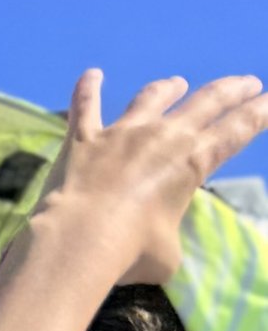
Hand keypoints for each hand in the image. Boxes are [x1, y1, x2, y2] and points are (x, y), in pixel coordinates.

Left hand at [31, 67, 267, 284]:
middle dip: (231, 90)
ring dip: (167, 88)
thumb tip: (158, 244)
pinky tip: (91, 74)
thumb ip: (168, 238)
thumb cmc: (131, 253)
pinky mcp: (85, 138)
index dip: (259, 113)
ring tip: (176, 83)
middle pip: (206, 101)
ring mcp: (124, 132)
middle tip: (246, 82)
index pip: (237, 130)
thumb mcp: (166, 256)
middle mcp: (163, 136)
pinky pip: (86, 105)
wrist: (80, 240)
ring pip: (152, 98)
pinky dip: (88, 88)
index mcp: (193, 162)